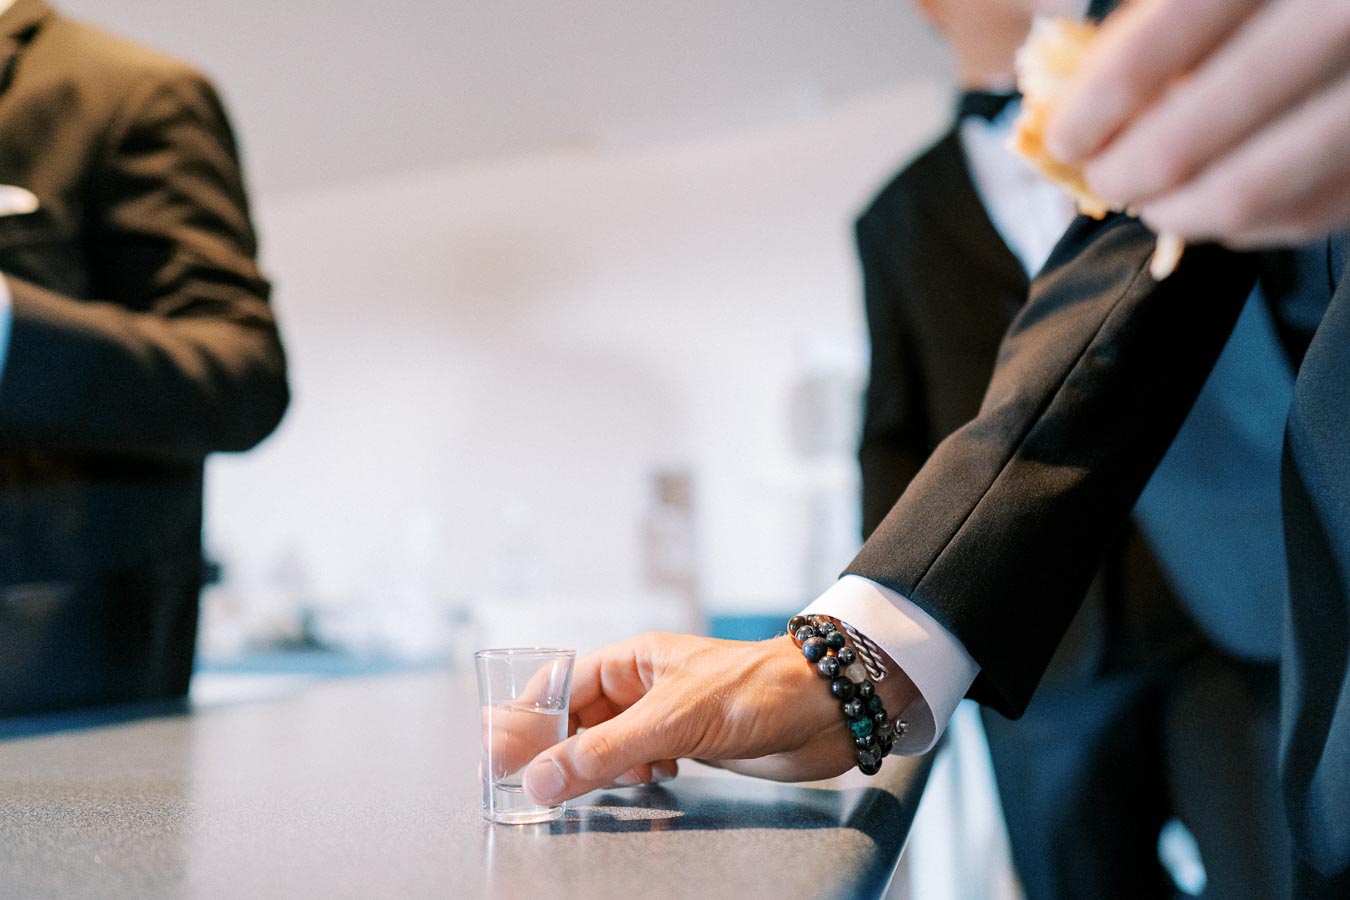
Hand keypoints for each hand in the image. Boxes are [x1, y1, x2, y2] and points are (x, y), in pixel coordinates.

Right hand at [520, 632, 917, 805]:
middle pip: (580, 718)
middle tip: (534, 785)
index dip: (528, 717)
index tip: (501, 754)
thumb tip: (540, 779)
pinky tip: (649, 780)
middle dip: (560, 750)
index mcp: (634, 660)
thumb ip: (604, 752)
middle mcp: (647, 685)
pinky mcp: (693, 743)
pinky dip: (635, 774)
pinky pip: (643, 760)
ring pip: (610, 743)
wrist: (828, 708)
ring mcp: (670, 714)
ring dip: (600, 766)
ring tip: (604, 783)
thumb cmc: (758, 690)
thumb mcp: (672, 720)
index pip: (561, 684)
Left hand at [1044, 0, 1349, 246]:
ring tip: (1155, 202)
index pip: (1156, 47)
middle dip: (1127, 173)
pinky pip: (1312, 212)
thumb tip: (1082, 82)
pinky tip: (1223, 206)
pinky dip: (1252, 222)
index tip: (1063, 137)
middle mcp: (1340, 23)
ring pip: (1246, 190)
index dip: (1093, 107)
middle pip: (1190, 136)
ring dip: (1181, 212)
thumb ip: (1169, 13)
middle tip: (1104, 179)